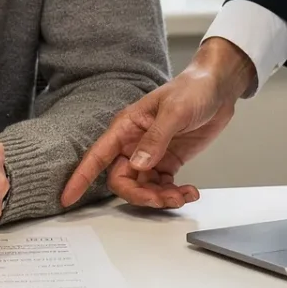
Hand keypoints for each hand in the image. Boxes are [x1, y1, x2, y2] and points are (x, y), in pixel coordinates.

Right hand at [61, 37, 256, 208]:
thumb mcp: (174, 111)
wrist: (218, 88)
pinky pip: (162, 186)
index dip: (81, 178)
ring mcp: (151, 154)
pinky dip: (173, 194)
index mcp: (126, 127)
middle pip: (122, 180)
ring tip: (183, 195)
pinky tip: (189, 192)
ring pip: (143, 187)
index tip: (68, 198)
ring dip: (160, 198)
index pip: (97, 156)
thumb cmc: (192, 89)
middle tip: (163, 198)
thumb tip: (138, 164)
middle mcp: (134, 143)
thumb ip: (156, 138)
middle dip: (140, 195)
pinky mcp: (168, 161)